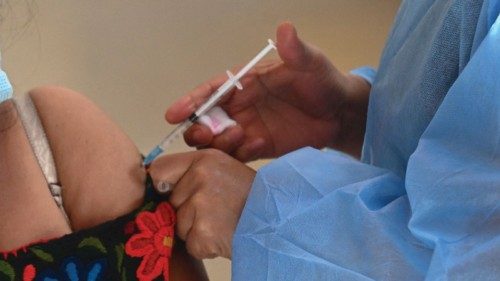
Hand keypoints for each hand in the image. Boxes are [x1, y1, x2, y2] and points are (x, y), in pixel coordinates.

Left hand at [148, 149, 254, 258]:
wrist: (278, 220)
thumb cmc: (251, 197)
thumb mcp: (223, 169)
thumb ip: (194, 172)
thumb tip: (158, 183)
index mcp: (204, 159)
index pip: (159, 170)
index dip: (162, 186)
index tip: (170, 194)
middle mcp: (200, 177)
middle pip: (170, 201)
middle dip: (186, 211)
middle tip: (214, 211)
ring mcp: (201, 204)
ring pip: (179, 225)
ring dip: (196, 230)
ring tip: (222, 222)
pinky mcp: (204, 231)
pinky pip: (190, 244)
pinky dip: (204, 246)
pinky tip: (223, 235)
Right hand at [166, 22, 370, 160]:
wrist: (340, 113)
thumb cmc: (323, 82)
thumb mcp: (311, 63)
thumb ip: (296, 50)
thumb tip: (286, 28)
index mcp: (246, 83)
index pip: (212, 91)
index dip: (191, 101)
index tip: (174, 114)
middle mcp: (241, 107)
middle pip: (206, 120)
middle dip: (199, 128)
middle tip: (207, 133)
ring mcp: (249, 129)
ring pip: (218, 142)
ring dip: (219, 143)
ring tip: (240, 137)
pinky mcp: (260, 148)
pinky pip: (239, 156)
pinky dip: (240, 154)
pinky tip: (258, 146)